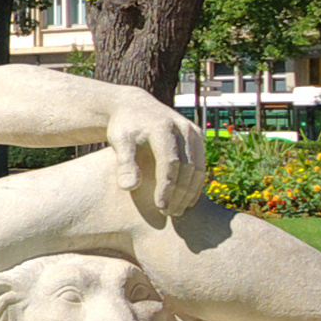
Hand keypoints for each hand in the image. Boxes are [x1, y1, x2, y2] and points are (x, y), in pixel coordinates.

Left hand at [105, 93, 203, 215]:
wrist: (134, 106)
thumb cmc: (124, 127)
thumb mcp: (118, 141)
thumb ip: (124, 163)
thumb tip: (129, 187)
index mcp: (162, 127)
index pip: (170, 162)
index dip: (167, 187)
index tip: (160, 207)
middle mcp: (182, 127)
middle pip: (188, 167)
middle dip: (180, 193)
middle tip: (170, 213)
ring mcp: (193, 131)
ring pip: (199, 167)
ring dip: (190, 191)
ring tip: (178, 211)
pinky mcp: (198, 136)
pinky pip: (201, 163)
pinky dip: (196, 183)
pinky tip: (187, 200)